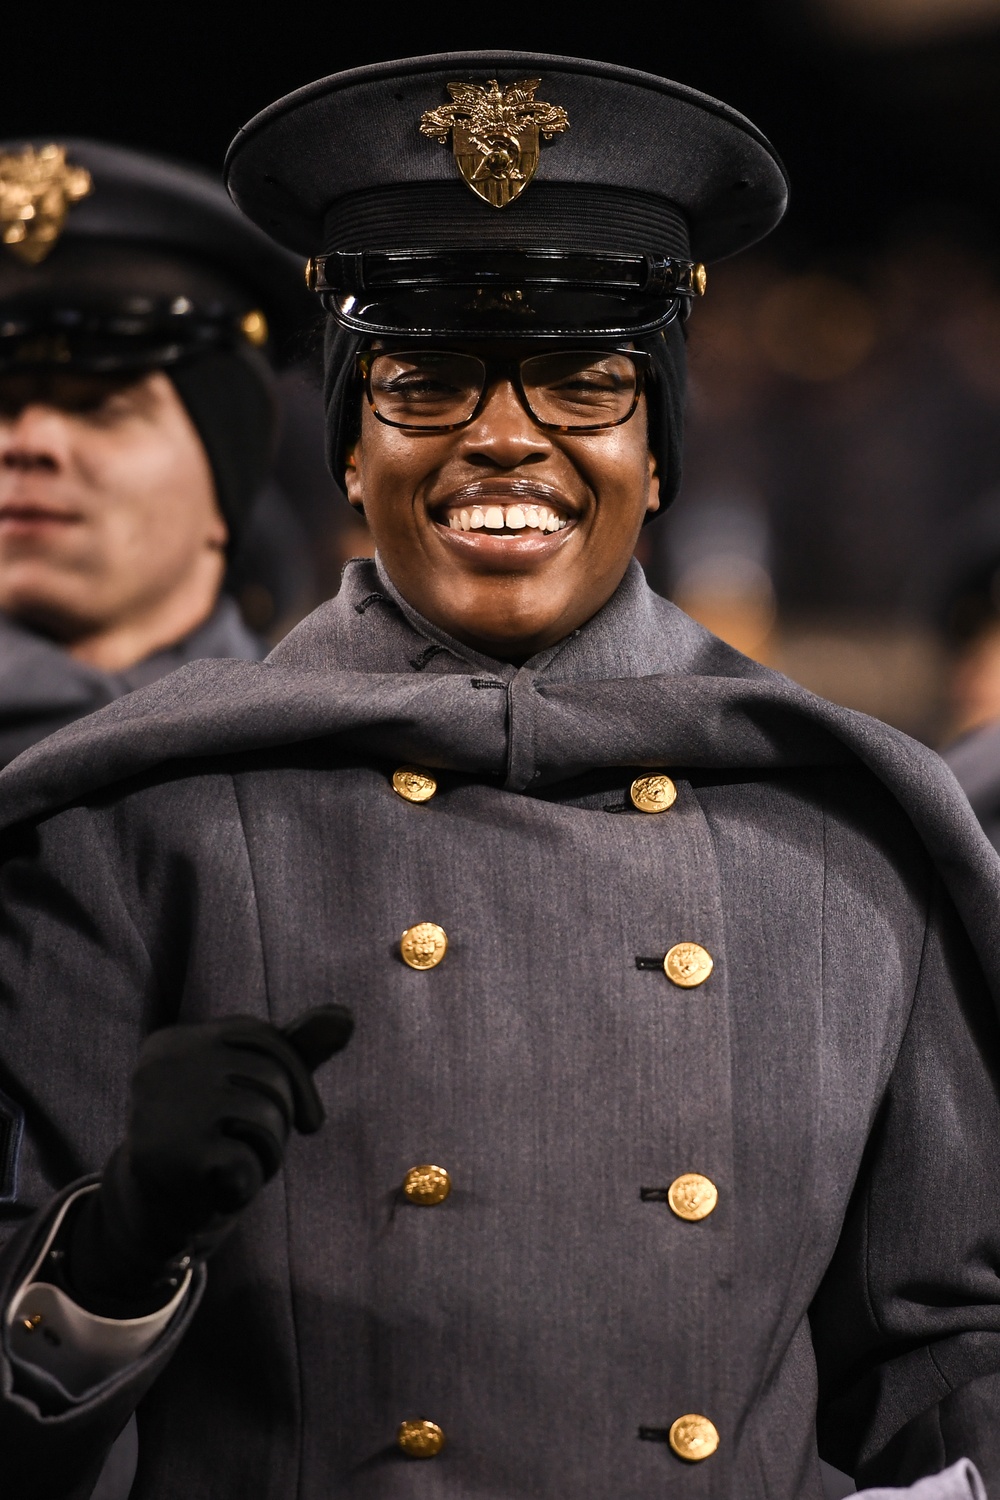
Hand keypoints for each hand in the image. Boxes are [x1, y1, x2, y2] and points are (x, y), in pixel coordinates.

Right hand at [60, 1006, 352, 1315]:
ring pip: (264, 1117)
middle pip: (268, 1076)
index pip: (261, 1036)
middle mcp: (159, 1068)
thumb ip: (298, 1049)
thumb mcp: (254, 1086)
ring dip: (267, 1155)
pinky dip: (247, 1184)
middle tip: (248, 1149)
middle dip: (280, 1121)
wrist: (159, 1212)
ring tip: (234, 1168)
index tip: (311, 1121)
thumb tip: (345, 1016)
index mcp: (174, 1041)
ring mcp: (159, 1112)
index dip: (297, 1078)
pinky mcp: (168, 1159)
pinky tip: (220, 1190)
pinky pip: (245, 1163)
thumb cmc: (215, 1136)